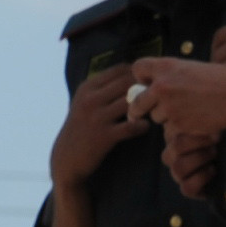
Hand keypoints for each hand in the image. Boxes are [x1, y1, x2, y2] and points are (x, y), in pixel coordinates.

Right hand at [50, 64, 150, 194]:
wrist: (66, 157)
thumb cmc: (81, 127)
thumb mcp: (84, 101)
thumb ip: (103, 88)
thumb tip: (131, 73)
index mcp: (87, 87)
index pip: (120, 69)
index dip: (139, 73)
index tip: (150, 81)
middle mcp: (91, 99)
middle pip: (128, 82)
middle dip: (146, 87)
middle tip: (159, 94)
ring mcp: (97, 117)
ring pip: (131, 102)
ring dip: (146, 106)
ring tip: (154, 111)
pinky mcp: (104, 136)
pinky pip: (132, 126)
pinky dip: (142, 126)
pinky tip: (144, 127)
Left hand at [129, 54, 225, 196]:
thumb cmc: (220, 80)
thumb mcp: (191, 68)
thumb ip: (170, 75)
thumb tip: (153, 85)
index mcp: (165, 67)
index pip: (137, 69)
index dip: (139, 78)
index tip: (142, 86)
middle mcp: (162, 85)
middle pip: (136, 101)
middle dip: (137, 109)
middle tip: (136, 115)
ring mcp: (168, 106)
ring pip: (156, 117)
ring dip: (166, 117)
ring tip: (188, 111)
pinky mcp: (177, 124)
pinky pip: (169, 130)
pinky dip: (179, 128)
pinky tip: (194, 121)